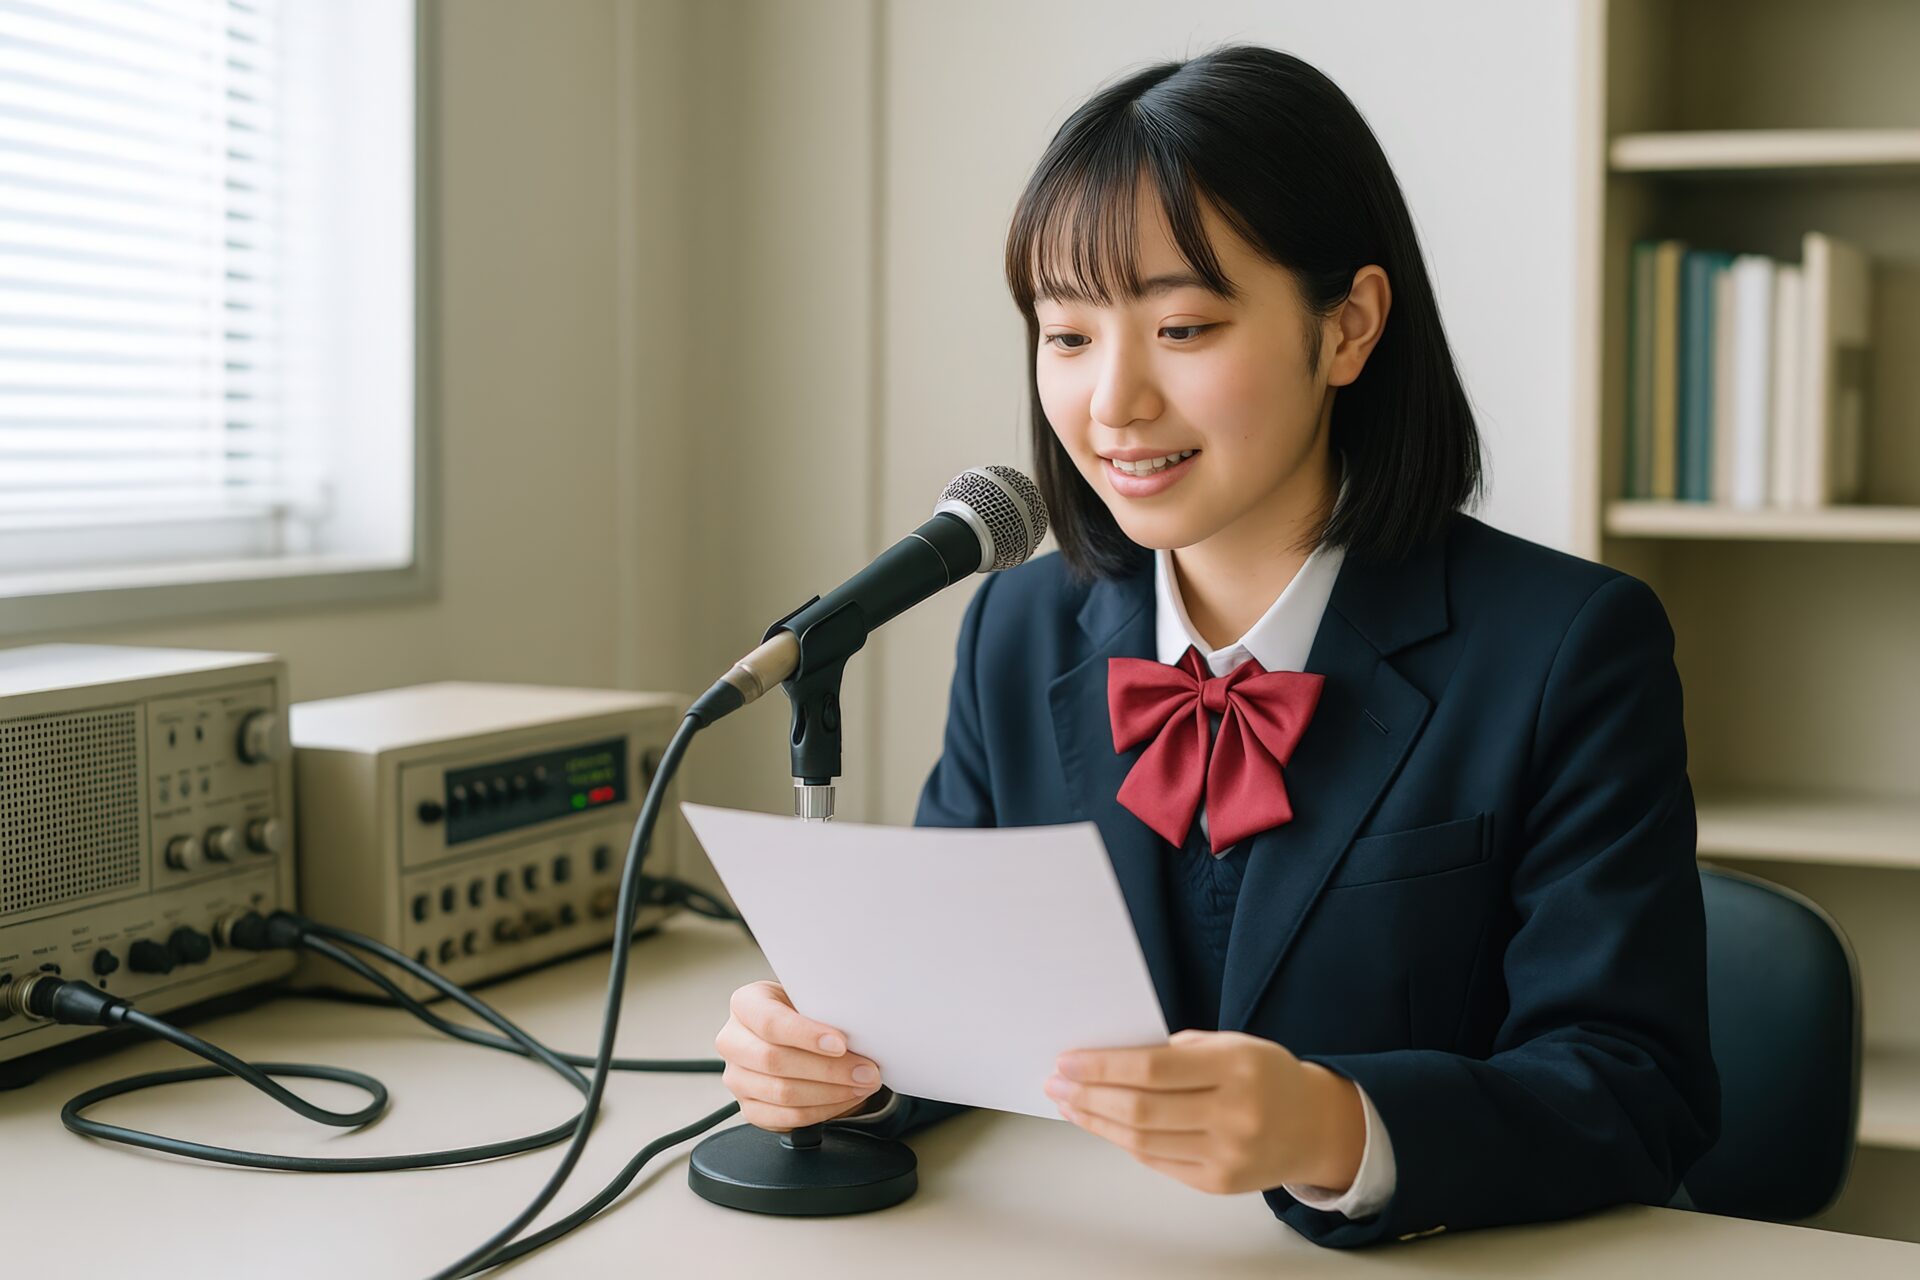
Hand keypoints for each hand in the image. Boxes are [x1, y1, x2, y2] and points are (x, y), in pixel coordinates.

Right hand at [714, 980, 883, 1130]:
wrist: (798, 1035)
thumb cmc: (806, 1013)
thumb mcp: (811, 998)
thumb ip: (824, 1009)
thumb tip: (859, 1028)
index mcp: (745, 1004)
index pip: (770, 1021)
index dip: (806, 1034)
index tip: (841, 1044)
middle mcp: (733, 1041)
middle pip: (774, 1061)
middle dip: (828, 1069)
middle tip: (866, 1070)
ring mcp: (737, 1078)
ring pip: (782, 1093)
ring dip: (831, 1092)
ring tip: (862, 1084)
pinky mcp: (749, 1108)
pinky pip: (786, 1117)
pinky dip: (822, 1111)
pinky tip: (845, 1098)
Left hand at [1044, 1028, 1364, 1195]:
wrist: (1314, 1126)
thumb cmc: (1264, 1075)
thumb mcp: (1232, 1043)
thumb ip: (1178, 1051)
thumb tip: (1110, 1058)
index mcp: (1237, 1067)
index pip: (1153, 1069)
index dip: (1103, 1067)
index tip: (1067, 1061)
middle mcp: (1235, 1114)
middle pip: (1142, 1109)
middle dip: (1089, 1095)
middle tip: (1057, 1083)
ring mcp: (1227, 1154)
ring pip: (1143, 1141)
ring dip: (1097, 1121)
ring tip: (1070, 1104)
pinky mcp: (1218, 1182)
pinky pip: (1157, 1161)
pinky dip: (1123, 1142)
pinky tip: (1103, 1125)